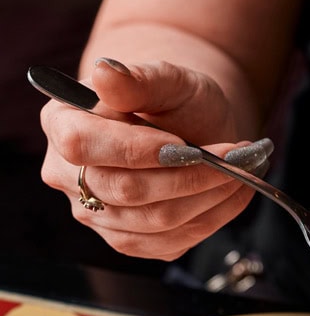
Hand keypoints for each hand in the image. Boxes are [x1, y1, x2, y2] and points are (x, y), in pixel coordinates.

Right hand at [40, 58, 267, 260]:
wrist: (188, 127)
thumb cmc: (172, 99)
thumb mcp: (166, 79)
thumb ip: (139, 79)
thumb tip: (106, 72)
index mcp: (62, 124)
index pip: (83, 145)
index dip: (136, 150)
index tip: (187, 145)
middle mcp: (68, 177)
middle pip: (125, 190)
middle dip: (189, 176)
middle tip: (234, 157)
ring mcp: (96, 215)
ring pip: (154, 221)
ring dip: (208, 198)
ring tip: (241, 171)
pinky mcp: (129, 240)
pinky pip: (171, 242)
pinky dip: (212, 218)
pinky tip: (234, 192)